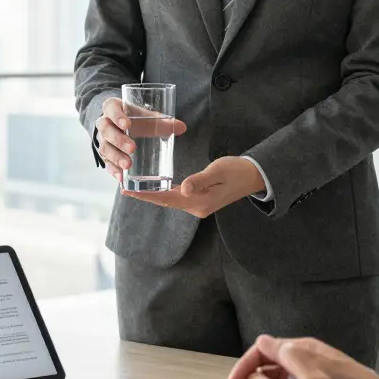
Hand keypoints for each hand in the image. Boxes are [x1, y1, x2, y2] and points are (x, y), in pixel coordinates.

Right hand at [95, 97, 187, 183]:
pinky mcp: (105, 155)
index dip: (117, 116)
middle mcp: (104, 123)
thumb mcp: (147, 117)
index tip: (128, 125)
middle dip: (118, 139)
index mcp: (114, 108)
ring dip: (116, 157)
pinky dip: (113, 170)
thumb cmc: (137, 119)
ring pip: (105, 148)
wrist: (122, 127)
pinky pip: (106, 163)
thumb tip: (181, 127)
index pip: (111, 108)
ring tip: (128, 165)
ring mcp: (103, 140)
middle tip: (132, 148)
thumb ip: (163, 122)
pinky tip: (121, 178)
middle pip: (106, 130)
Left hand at [122, 156, 263, 216]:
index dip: (147, 195)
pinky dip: (164, 193)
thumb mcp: (218, 172)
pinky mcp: (200, 200)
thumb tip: (182, 189)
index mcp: (199, 202)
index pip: (166, 199)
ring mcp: (198, 206)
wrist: (254, 176)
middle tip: (124, 188)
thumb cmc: (237, 170)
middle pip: (165, 202)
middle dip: (145, 196)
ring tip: (134, 188)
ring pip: (170, 201)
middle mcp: (196, 207)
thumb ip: (200, 180)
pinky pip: (177, 198)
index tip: (128, 191)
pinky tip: (154, 188)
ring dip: (153, 195)